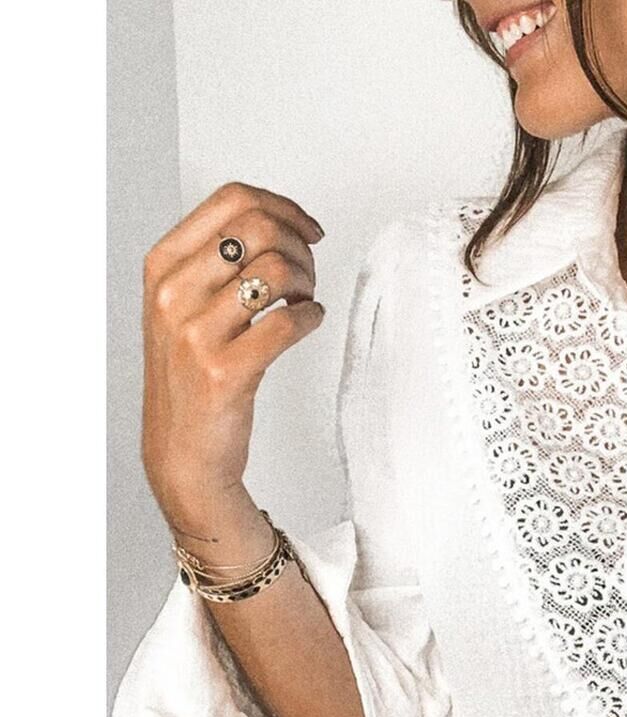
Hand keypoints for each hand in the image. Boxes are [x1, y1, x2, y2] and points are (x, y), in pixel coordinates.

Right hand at [141, 181, 326, 540]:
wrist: (183, 453)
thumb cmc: (191, 378)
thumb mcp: (184, 307)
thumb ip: (217, 261)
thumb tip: (276, 221)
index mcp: (162, 265)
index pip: (231, 200)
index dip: (283, 207)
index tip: (308, 229)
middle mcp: (172, 292)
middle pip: (258, 228)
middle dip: (300, 246)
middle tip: (309, 276)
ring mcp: (195, 333)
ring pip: (276, 270)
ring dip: (308, 283)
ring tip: (305, 303)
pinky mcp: (224, 371)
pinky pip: (288, 322)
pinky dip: (311, 318)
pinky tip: (309, 324)